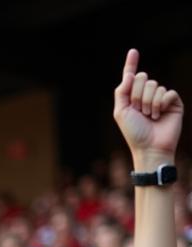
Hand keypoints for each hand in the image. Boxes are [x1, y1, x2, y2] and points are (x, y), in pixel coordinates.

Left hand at [114, 48, 182, 162]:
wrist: (150, 147)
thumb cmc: (134, 133)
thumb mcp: (121, 113)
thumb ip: (122, 92)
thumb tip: (130, 74)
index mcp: (132, 98)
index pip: (132, 77)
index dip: (131, 64)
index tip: (133, 51)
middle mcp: (146, 95)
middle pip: (143, 78)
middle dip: (138, 95)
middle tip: (139, 111)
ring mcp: (161, 98)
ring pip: (155, 86)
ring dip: (149, 103)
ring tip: (149, 117)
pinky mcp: (173, 101)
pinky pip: (167, 92)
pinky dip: (161, 103)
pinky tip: (159, 115)